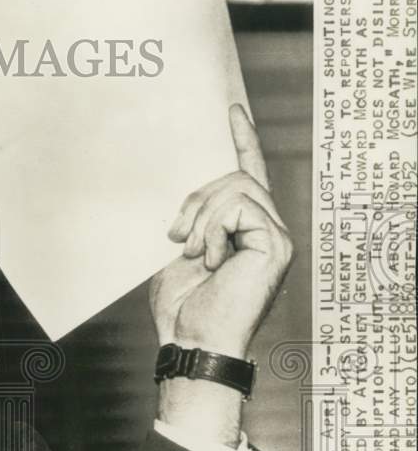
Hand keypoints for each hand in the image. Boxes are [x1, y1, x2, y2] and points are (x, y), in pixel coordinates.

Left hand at [149, 104, 293, 442]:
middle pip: (235, 176)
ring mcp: (275, 235)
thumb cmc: (182, 306)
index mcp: (244, 228)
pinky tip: (208, 261)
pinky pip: (240, 207)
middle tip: (174, 236)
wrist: (191, 340)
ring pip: (236, 187)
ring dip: (201, 216)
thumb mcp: (178, 250)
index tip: (232, 110)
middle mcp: (267, 228)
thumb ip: (191, 218)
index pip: (248, 173)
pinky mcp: (276, 244)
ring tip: (190, 252)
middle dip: (196, 199)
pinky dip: (212, 229)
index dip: (243, 139)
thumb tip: (182, 190)